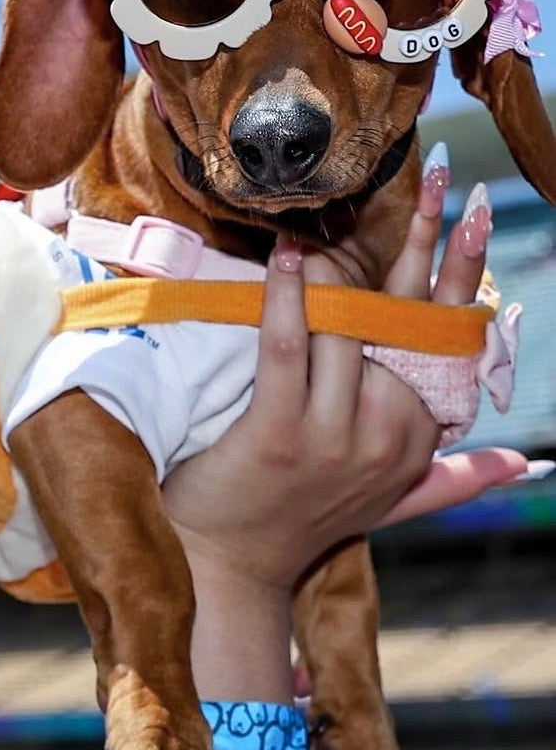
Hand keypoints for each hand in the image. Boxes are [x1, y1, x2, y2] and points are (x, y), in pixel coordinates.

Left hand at [162, 168, 527, 591]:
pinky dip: (288, 300)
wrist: (228, 568)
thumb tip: (522, 464)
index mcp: (415, 441)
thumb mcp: (389, 503)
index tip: (475, 217)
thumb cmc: (299, 521)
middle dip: (419, 247)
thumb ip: (452, 480)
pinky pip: (288, 349)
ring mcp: (332, 438)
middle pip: (402, 323)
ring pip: (347, 330)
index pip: (446, 342)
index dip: (461, 276)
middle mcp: (385, 436)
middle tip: (435, 180)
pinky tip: (289, 257)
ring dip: (343, 267)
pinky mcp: (277, 435)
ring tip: (339, 214)